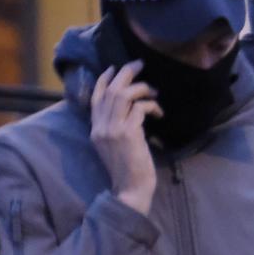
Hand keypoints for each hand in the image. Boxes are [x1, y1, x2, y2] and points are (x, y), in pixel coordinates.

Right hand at [90, 61, 162, 214]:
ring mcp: (113, 130)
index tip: (114, 68)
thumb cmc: (127, 170)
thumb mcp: (114, 146)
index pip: (95, 98)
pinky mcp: (128, 134)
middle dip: (125, 73)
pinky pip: (139, 108)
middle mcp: (100, 127)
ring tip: (154, 91)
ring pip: (123, 95)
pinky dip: (151, 106)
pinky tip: (159, 112)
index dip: (104, 80)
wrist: (130, 190)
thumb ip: (115, 127)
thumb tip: (130, 108)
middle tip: (139, 64)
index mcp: (95, 130)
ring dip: (141, 88)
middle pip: (109, 90)